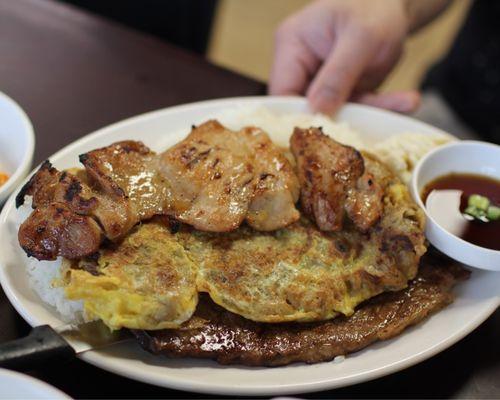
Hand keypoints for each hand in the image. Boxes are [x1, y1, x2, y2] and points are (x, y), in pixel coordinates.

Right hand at [269, 0, 419, 113]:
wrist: (394, 3)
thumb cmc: (372, 6)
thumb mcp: (360, 37)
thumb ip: (338, 75)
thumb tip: (317, 112)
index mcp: (291, 46)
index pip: (282, 93)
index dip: (298, 116)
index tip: (326, 128)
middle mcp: (301, 67)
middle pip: (307, 108)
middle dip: (342, 117)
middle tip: (373, 120)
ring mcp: (321, 82)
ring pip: (336, 112)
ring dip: (371, 111)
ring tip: (407, 102)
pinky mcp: (341, 91)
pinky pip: (355, 108)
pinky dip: (380, 107)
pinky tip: (407, 100)